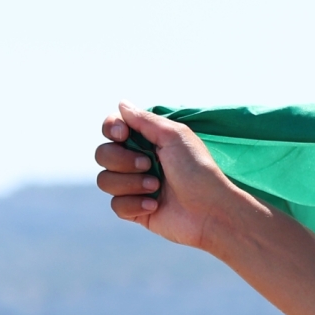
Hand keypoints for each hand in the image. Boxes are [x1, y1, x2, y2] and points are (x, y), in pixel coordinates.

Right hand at [93, 103, 260, 250]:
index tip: (123, 134)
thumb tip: (122, 104)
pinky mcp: (136, 210)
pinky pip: (116, 205)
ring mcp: (135, 186)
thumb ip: (145, 120)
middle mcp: (138, 162)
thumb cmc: (198, 171)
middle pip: (103, 154)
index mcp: (148, 141)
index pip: (112, 128)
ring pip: (105, 180)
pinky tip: (155, 206)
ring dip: (131, 183)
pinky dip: (135, 204)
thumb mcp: (174, 137)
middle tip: (149, 164)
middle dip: (123, 160)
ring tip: (157, 187)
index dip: (111, 129)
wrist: (211, 211)